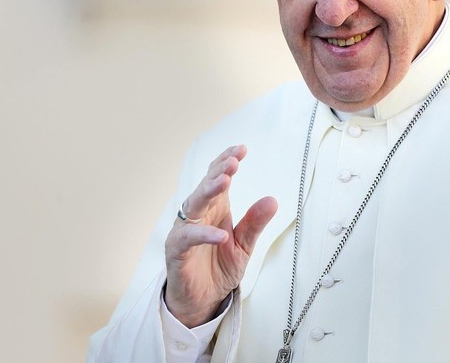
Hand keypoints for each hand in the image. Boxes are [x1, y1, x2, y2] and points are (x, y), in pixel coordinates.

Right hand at [164, 145, 277, 327]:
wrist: (202, 300)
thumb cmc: (219, 268)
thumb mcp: (244, 245)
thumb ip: (255, 223)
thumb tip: (272, 199)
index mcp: (215, 208)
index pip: (217, 178)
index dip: (227, 162)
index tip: (241, 149)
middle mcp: (198, 215)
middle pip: (205, 187)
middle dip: (218, 172)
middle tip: (233, 161)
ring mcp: (185, 231)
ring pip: (193, 205)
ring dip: (208, 192)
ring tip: (225, 181)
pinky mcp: (177, 252)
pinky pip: (188, 239)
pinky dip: (204, 235)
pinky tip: (221, 234)